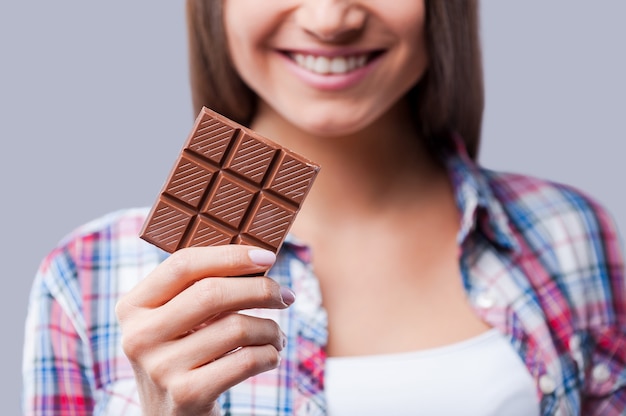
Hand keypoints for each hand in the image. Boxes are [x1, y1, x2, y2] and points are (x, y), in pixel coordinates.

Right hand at [115, 245, 294, 414]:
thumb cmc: (184, 356)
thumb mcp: (175, 321)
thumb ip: (199, 289)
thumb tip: (257, 258)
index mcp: (133, 306)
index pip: (183, 264)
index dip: (230, 255)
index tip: (267, 257)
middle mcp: (139, 336)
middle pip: (213, 292)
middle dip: (261, 290)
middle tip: (285, 297)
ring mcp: (160, 367)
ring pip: (236, 327)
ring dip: (270, 328)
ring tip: (275, 335)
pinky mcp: (186, 394)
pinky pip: (246, 360)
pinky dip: (269, 355)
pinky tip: (270, 356)